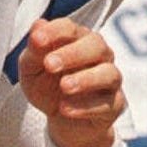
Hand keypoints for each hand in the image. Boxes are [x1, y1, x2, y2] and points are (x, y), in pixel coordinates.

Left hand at [18, 17, 126, 146]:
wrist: (61, 121)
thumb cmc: (47, 86)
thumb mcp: (32, 69)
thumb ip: (34, 50)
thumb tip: (37, 25)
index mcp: (77, 40)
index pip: (70, 28)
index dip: (54, 32)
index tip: (37, 40)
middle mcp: (99, 55)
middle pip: (96, 45)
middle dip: (72, 53)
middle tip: (50, 64)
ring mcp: (110, 79)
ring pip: (109, 74)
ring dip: (86, 79)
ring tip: (64, 87)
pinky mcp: (115, 105)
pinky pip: (108, 104)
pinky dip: (86, 107)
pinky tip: (65, 108)